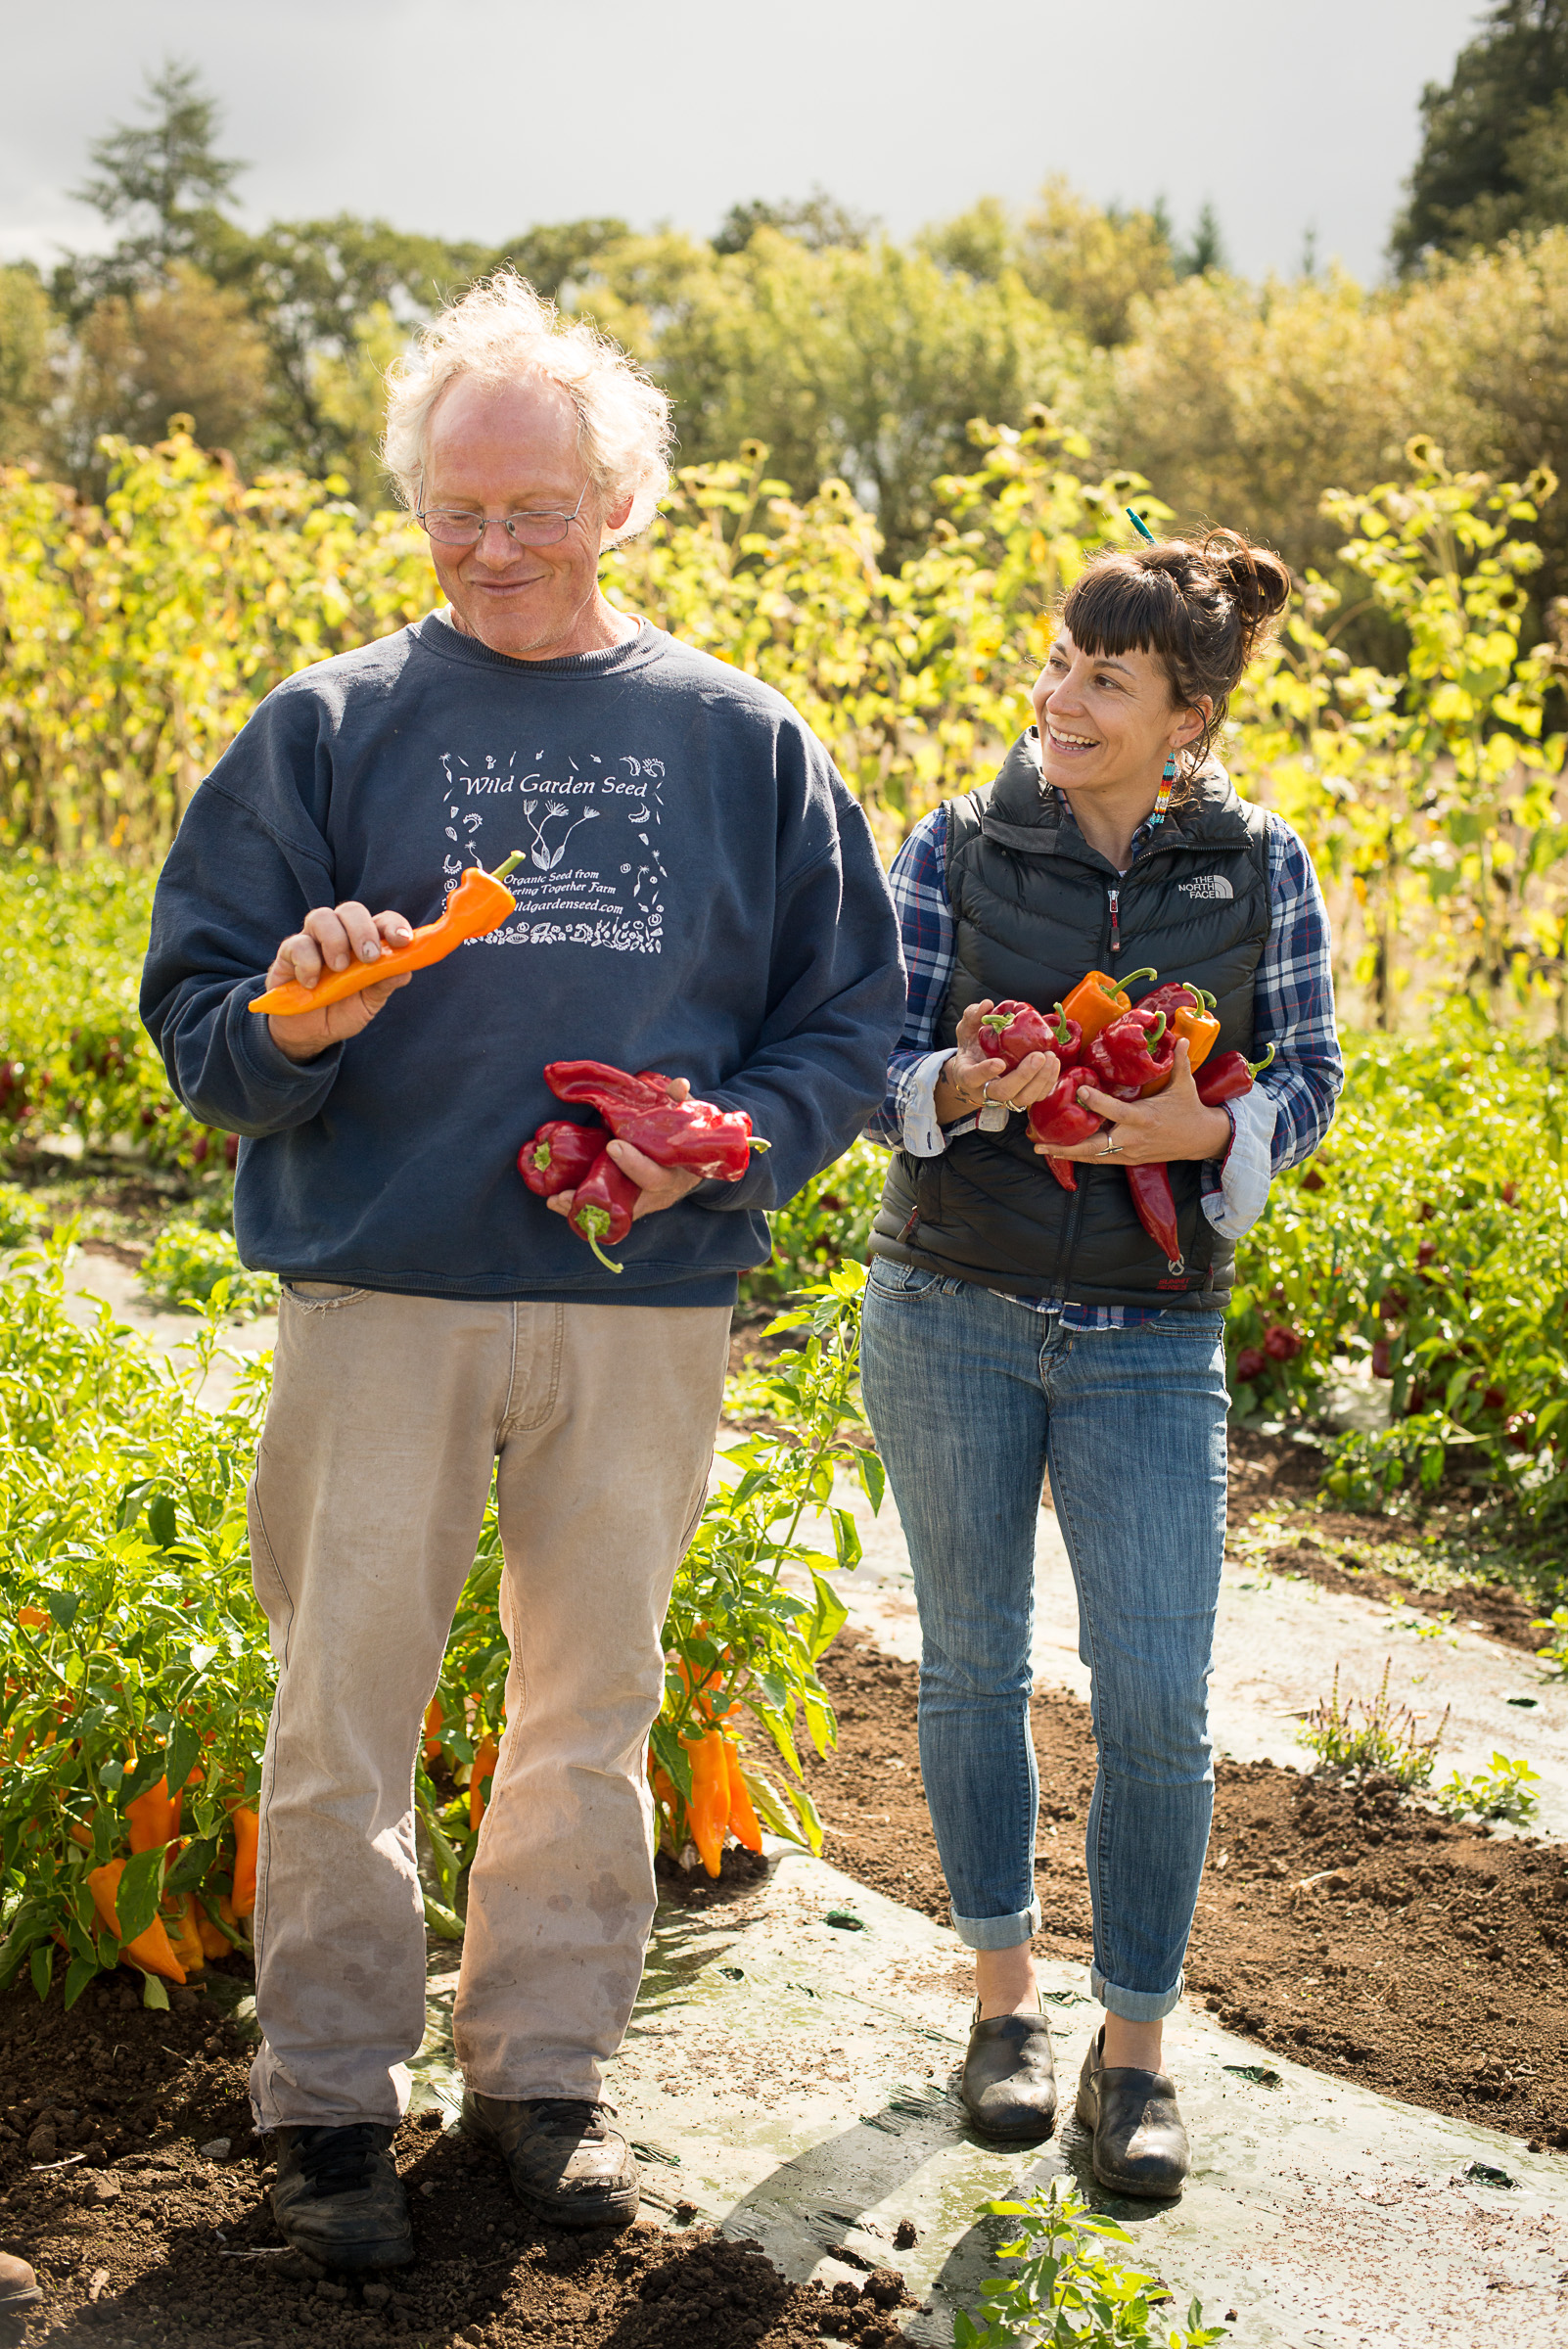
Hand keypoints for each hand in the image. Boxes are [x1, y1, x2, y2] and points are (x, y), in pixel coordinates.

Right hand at [266, 902, 413, 1062]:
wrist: (308, 1034)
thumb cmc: (342, 1010)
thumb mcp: (369, 1003)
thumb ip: (384, 985)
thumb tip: (404, 970)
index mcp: (365, 942)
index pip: (382, 921)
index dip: (394, 925)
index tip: (403, 940)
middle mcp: (340, 934)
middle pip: (351, 910)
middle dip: (363, 930)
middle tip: (369, 957)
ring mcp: (312, 941)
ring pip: (321, 917)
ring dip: (335, 940)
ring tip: (339, 968)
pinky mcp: (287, 954)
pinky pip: (296, 944)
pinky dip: (307, 963)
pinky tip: (312, 983)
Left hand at [547, 1078, 702, 1224]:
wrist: (694, 1166)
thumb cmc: (686, 1139)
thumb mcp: (687, 1119)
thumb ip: (680, 1102)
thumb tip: (680, 1084)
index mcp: (672, 1175)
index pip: (653, 1175)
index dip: (633, 1163)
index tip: (613, 1146)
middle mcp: (657, 1196)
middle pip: (625, 1203)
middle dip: (596, 1196)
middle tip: (567, 1192)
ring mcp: (642, 1204)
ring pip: (610, 1211)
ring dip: (580, 1206)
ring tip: (555, 1199)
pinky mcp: (628, 1206)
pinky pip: (603, 1211)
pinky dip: (580, 1208)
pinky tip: (556, 1201)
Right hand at [933, 999, 1060, 1126]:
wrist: (977, 1067)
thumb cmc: (972, 1047)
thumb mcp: (966, 1029)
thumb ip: (973, 1016)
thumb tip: (987, 1004)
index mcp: (967, 1074)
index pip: (972, 1077)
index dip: (986, 1072)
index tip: (999, 1062)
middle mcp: (985, 1091)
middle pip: (1004, 1092)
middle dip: (1024, 1076)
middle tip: (1039, 1056)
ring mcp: (1004, 1098)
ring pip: (1023, 1098)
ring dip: (1040, 1080)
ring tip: (1051, 1057)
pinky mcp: (1020, 1097)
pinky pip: (1036, 1096)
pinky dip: (1048, 1081)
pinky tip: (1054, 1063)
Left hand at [1038, 1040, 1231, 1164]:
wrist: (1201, 1139)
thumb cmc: (1189, 1109)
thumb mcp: (1185, 1085)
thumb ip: (1179, 1062)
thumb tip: (1181, 1038)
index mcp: (1144, 1118)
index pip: (1116, 1111)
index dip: (1098, 1103)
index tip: (1080, 1091)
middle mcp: (1133, 1138)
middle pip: (1096, 1145)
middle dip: (1068, 1145)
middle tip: (1041, 1141)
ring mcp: (1130, 1152)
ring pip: (1095, 1156)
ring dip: (1068, 1153)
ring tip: (1041, 1148)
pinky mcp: (1130, 1159)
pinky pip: (1102, 1159)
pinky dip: (1082, 1157)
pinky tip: (1063, 1152)